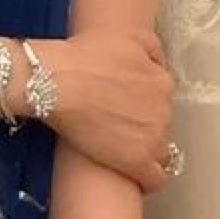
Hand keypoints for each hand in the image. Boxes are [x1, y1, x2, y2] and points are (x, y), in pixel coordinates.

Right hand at [30, 26, 178, 194]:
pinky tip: (135, 178)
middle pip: (160, 126)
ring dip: (142, 151)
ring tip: (117, 151)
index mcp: (162, 82)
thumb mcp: (127, 38)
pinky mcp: (136, 161)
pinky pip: (156, 179)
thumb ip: (152, 49)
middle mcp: (164, 110)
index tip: (127, 112)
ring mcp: (152, 138)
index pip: (162, 102)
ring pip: (159, 152)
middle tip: (115, 128)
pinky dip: (149, 181)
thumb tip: (159, 63)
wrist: (55, 81)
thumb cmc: (82, 57)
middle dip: (142, 128)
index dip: (144, 108)